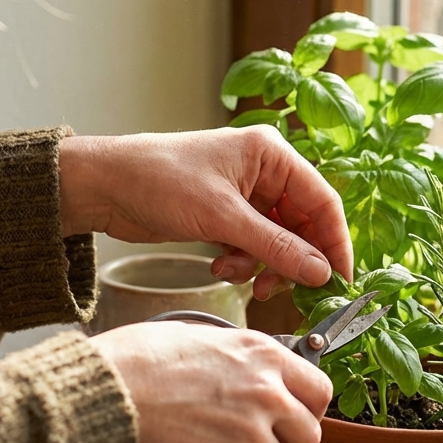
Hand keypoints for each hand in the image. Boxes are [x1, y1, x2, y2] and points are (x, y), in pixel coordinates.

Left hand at [60, 127, 352, 297]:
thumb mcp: (223, 218)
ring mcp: (244, 195)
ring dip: (263, 265)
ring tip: (238, 277)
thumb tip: (320, 272)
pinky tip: (219, 267)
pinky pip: (252, 247)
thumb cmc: (158, 180)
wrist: (104, 187)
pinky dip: (242, 263)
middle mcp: (264, 172)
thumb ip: (276, 246)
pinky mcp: (225, 216)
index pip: (323, 201)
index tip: (337, 280)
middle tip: (279, 288)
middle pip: (302, 225)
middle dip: (292, 260)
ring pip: (277, 241)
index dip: (334, 243)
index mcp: (271, 154)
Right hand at [89, 321, 331, 442]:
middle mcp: (268, 394)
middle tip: (250, 442)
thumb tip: (254, 373)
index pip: (320, 390)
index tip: (292, 415)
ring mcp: (252, 435)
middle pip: (309, 436)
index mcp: (264, 355)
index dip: (307, 408)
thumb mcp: (202, 339)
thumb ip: (241, 361)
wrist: (106, 395)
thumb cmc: (138, 361)